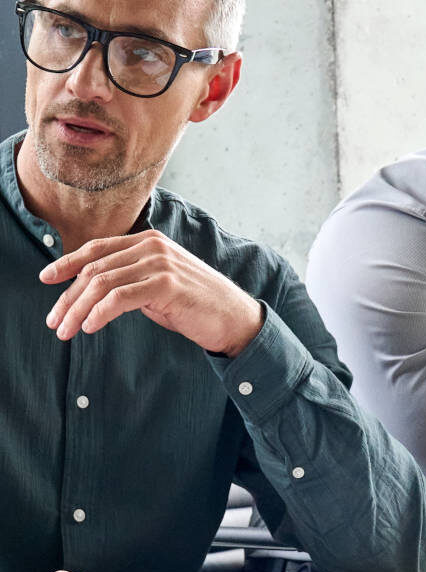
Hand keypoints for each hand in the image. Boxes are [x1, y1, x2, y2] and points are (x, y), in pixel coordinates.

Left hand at [40, 230, 263, 355]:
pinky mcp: (167, 284)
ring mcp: (161, 263)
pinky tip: (91, 328)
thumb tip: (90, 292)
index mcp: (150, 241)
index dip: (68, 262)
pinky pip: (120, 298)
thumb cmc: (193, 304)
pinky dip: (99, 314)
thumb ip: (130, 279)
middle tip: (55, 322)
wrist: (232, 316)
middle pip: (95, 268)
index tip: (46, 279)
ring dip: (78, 310)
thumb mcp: (156, 285)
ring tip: (67, 331)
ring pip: (102, 283)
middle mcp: (153, 246)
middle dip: (68, 297)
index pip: (98, 248)